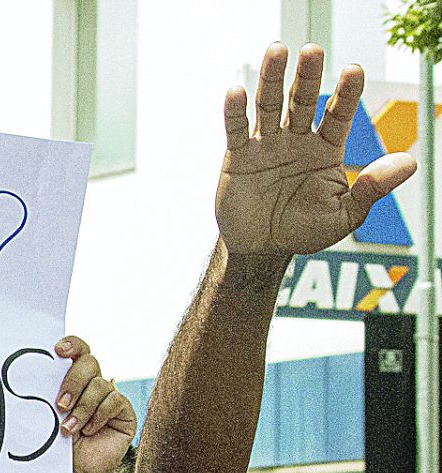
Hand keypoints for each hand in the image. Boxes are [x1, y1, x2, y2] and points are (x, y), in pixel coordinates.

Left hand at [52, 336, 134, 472]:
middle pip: (89, 363)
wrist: (71, 472)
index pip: (77, 351)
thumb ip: (48, 393)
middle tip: (60, 404)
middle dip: (73, 381)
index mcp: (74, 379)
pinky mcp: (125, 412)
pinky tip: (89, 431)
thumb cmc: (55, 444)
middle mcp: (94, 384)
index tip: (57, 351)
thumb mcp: (48, 415)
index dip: (71, 345)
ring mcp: (110, 397)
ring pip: (100, 384)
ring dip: (82, 408)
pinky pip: (114, 401)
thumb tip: (32, 372)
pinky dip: (98, 416)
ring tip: (69, 429)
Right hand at [216, 44, 415, 259]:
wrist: (262, 249)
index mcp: (325, 149)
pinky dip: (235, 112)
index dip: (346, 94)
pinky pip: (236, 130)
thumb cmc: (304, 230)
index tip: (354, 72)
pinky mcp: (238, 158)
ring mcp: (267, 146)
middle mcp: (297, 140)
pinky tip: (237, 92)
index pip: (338, 115)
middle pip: (303, 100)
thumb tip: (408, 163)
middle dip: (309, 76)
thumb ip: (373, 188)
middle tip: (313, 50)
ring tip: (278, 51)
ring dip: (273, 78)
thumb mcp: (346, 215)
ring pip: (270, 105)